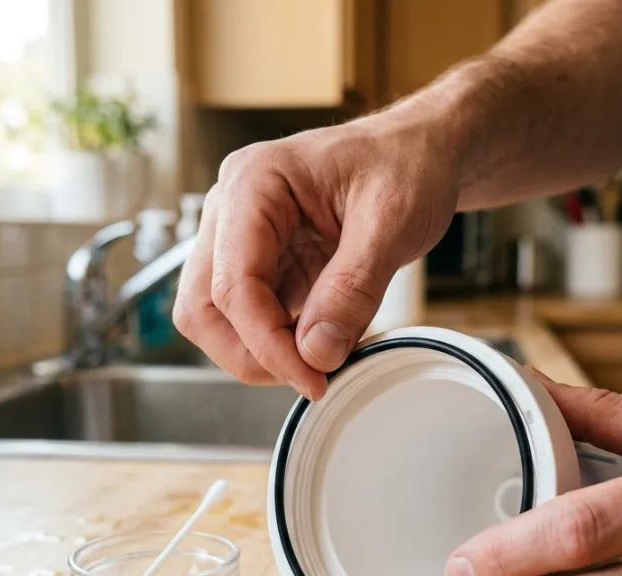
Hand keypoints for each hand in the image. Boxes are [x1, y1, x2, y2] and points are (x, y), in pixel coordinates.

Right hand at [172, 114, 459, 399]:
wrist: (420, 152)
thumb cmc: (405, 165)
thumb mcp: (392, 223)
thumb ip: (352, 288)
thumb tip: (315, 351)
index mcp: (254, 182)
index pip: (233, 284)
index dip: (267, 344)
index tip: (312, 377)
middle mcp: (232, 207)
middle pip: (202, 306)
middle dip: (249, 354)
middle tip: (308, 377)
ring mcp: (241, 235)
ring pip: (214, 316)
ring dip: (258, 351)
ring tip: (317, 361)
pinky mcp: (261, 260)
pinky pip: (248, 314)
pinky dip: (276, 341)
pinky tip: (320, 343)